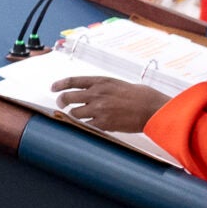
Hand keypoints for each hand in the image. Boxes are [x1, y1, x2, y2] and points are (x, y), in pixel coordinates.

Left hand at [50, 76, 166, 134]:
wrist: (153, 108)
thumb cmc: (142, 96)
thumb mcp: (119, 84)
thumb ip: (104, 88)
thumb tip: (95, 93)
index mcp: (101, 82)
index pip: (73, 81)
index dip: (60, 85)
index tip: (53, 88)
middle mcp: (96, 94)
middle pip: (68, 97)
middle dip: (62, 102)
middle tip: (61, 105)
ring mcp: (98, 109)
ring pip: (74, 113)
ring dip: (74, 115)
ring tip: (77, 116)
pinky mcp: (103, 123)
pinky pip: (86, 125)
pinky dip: (84, 126)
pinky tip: (86, 126)